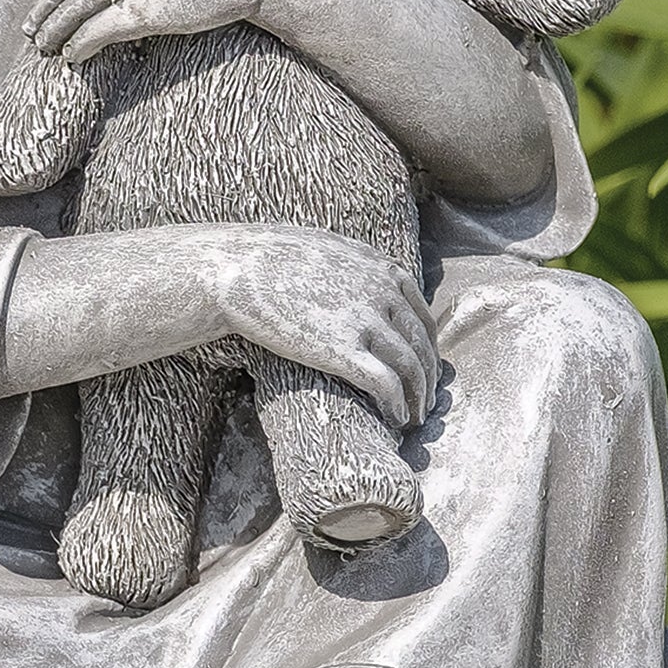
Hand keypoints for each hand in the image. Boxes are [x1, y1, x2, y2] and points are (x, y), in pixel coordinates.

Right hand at [210, 227, 438, 428]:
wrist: (239, 269)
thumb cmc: (271, 257)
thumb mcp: (329, 247)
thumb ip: (356, 266)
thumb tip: (361, 279)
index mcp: (384, 270)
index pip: (422, 317)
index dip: (427, 349)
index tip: (423, 369)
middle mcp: (384, 294)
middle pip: (422, 345)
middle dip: (428, 379)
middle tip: (425, 402)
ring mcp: (366, 322)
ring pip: (411, 368)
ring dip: (417, 398)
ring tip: (414, 417)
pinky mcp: (343, 350)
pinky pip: (386, 385)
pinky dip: (397, 406)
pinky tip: (395, 419)